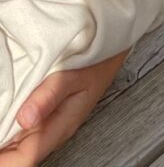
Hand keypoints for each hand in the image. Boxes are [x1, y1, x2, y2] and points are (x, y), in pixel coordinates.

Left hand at [0, 51, 127, 165]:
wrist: (110, 50)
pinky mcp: (43, 115)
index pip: (23, 159)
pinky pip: (19, 131)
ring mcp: (46, 124)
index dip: (2, 161)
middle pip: (17, 156)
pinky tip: (2, 118)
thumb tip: (25, 119)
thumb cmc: (95, 62)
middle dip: (1, 152)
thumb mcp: (74, 74)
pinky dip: (5, 127)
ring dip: (2, 141)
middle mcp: (51, 131)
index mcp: (59, 127)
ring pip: (16, 145)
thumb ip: (50, 95)